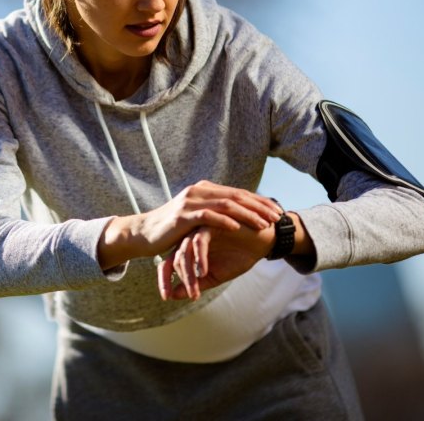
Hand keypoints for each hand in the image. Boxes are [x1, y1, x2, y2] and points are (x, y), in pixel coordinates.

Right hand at [98, 180, 281, 270]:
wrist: (145, 233)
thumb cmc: (173, 229)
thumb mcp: (196, 217)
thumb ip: (214, 211)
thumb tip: (238, 214)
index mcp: (205, 190)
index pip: (238, 193)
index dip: (260, 201)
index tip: (278, 211)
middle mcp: (199, 191)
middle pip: (236, 196)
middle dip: (259, 207)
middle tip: (277, 218)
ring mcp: (190, 202)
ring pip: (225, 205)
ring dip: (247, 214)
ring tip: (263, 225)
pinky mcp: (183, 215)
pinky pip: (207, 216)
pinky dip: (224, 221)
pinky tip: (237, 227)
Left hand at [158, 223, 273, 300]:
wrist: (263, 241)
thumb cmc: (239, 256)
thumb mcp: (216, 275)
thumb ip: (196, 284)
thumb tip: (173, 296)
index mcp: (187, 249)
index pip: (167, 263)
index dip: (164, 281)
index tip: (166, 298)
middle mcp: (189, 238)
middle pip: (174, 258)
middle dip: (182, 280)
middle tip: (192, 296)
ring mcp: (198, 229)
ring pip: (185, 251)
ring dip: (189, 273)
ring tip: (196, 289)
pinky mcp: (210, 223)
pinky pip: (199, 241)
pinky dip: (200, 258)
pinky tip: (204, 272)